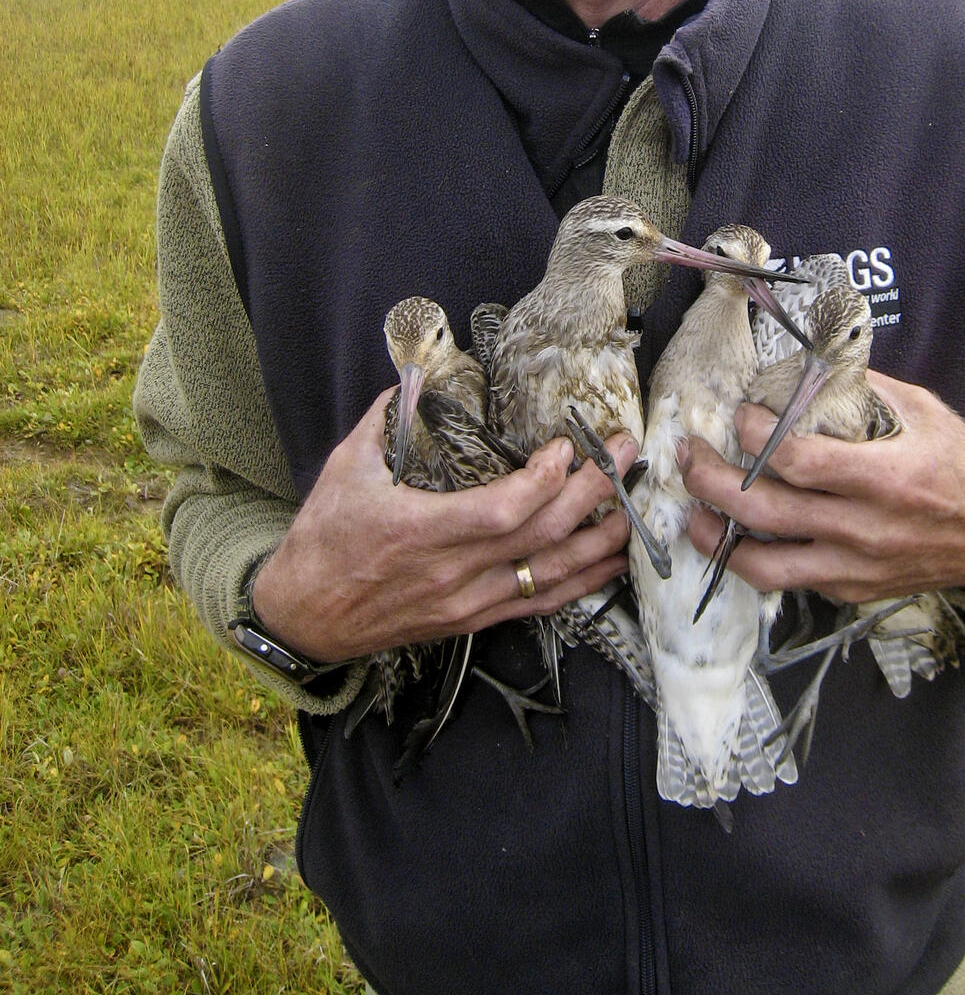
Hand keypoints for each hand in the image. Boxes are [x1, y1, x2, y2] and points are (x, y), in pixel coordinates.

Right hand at [251, 392, 634, 661]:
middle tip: (624, 457)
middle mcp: (453, 573)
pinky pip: (536, 606)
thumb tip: (417, 373)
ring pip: (549, 577)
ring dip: (598, 543)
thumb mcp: (345, 469)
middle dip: (592, 495)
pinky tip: (606, 566)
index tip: (568, 447)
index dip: (546, 480)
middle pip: (541, 538)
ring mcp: (467, 602)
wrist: (303, 617)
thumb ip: (385, 419)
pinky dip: (579, 584)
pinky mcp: (471, 621)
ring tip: (631, 511)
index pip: (504, 510)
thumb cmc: (322, 541)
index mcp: (422, 532)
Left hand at [681, 371, 964, 605]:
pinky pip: (793, 582)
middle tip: (689, 457)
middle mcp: (865, 529)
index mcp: (884, 477)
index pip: (796, 462)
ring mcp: (857, 566)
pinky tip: (739, 539)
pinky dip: (759, 561)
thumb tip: (807, 367)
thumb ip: (865, 392)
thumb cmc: (964, 466)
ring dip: (717, 540)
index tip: (739, 416)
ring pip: (766, 566)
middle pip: (764, 513)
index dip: (755, 437)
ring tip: (692, 515)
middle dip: (711, 484)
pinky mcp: (854, 589)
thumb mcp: (923, 412)